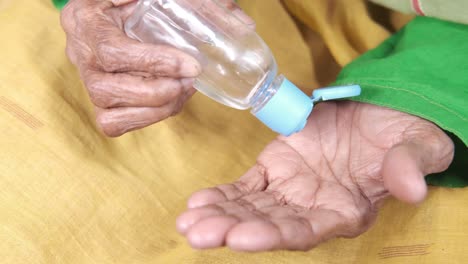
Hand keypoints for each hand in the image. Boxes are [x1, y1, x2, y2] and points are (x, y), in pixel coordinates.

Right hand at [61, 0, 252, 136]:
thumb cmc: (138, 0)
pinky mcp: (100, 99)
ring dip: (154, 109)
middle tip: (189, 82)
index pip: (113, 52)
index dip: (154, 63)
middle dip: (156, 92)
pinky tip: (170, 101)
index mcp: (86, 20)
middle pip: (105, 89)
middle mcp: (79, 53)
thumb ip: (200, 5)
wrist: (116, 8)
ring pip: (108, 112)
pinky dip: (146, 118)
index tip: (192, 66)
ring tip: (183, 92)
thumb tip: (245, 25)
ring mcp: (86, 78)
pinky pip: (114, 123)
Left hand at [177, 101, 453, 250]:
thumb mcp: (416, 146)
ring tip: (188, 223)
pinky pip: (245, 186)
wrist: (379, 114)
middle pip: (267, 226)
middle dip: (231, 230)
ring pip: (249, 209)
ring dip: (218, 216)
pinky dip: (222, 195)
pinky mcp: (274, 169)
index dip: (273, 235)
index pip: (306, 231)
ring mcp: (289, 190)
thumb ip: (410, 165)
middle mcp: (311, 208)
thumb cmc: (400, 135)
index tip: (240, 237)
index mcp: (345, 211)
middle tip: (198, 234)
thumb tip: (413, 187)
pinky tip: (197, 203)